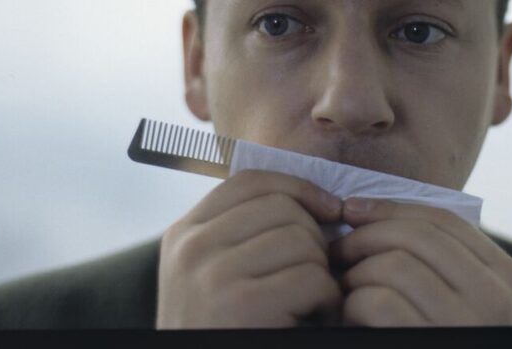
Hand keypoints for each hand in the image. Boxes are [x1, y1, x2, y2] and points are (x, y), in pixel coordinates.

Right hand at [156, 169, 344, 327]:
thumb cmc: (224, 330)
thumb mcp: (213, 275)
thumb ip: (243, 236)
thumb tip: (319, 202)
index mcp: (183, 235)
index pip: (250, 181)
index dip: (299, 188)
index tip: (328, 209)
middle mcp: (191, 249)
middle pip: (282, 208)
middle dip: (313, 239)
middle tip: (314, 277)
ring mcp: (211, 276)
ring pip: (302, 241)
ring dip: (322, 274)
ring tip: (310, 304)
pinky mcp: (240, 306)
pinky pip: (312, 278)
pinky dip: (327, 302)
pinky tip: (311, 321)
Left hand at [330, 198, 511, 326]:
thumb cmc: (434, 336)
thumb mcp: (456, 297)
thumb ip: (434, 257)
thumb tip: (360, 209)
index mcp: (505, 277)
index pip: (442, 219)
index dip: (390, 208)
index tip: (353, 210)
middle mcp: (495, 300)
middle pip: (414, 235)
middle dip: (364, 237)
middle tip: (336, 252)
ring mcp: (466, 327)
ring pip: (391, 266)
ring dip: (355, 276)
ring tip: (345, 294)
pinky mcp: (428, 345)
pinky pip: (376, 301)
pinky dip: (351, 306)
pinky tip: (349, 320)